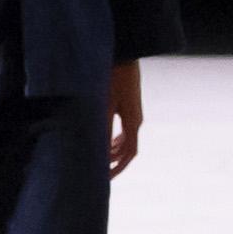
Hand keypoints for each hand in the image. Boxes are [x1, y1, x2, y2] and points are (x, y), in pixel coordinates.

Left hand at [107, 60, 144, 176]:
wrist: (124, 55)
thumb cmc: (113, 77)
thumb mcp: (105, 104)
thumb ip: (103, 127)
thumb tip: (98, 149)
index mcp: (133, 122)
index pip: (129, 153)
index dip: (118, 168)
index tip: (105, 178)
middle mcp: (136, 120)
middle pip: (127, 149)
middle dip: (113, 162)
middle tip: (96, 172)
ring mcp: (133, 113)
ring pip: (125, 140)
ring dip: (112, 151)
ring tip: (96, 159)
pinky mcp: (128, 106)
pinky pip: (123, 129)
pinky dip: (113, 139)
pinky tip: (102, 141)